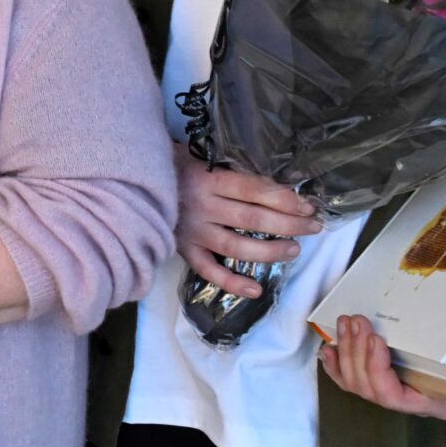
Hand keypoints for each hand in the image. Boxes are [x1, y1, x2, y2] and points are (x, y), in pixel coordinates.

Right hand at [177, 156, 320, 299]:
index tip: (307, 206)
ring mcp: (192, 231)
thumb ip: (234, 169)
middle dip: (288, 224)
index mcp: (208, 178)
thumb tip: (281, 181)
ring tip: (293, 250)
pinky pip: (208, 270)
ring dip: (269, 251)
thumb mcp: (203, 156)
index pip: (253, 190)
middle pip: (252, 219)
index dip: (283, 199)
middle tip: (313, 227)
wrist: (133, 181)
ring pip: (235, 246)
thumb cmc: (175, 164)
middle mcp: (202, 206)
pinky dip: (231, 282)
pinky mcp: (182, 249)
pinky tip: (256, 290)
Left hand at [318, 315, 445, 419]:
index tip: (376, 340)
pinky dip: (335, 365)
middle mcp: (405, 406)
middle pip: (368, 387)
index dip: (377, 368)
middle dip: (357, 350)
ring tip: (345, 324)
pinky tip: (328, 349)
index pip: (391, 396)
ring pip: (355, 382)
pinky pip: (348, 381)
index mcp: (429, 404)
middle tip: (356, 321)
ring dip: (347, 349)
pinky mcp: (375, 386)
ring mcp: (387, 398)